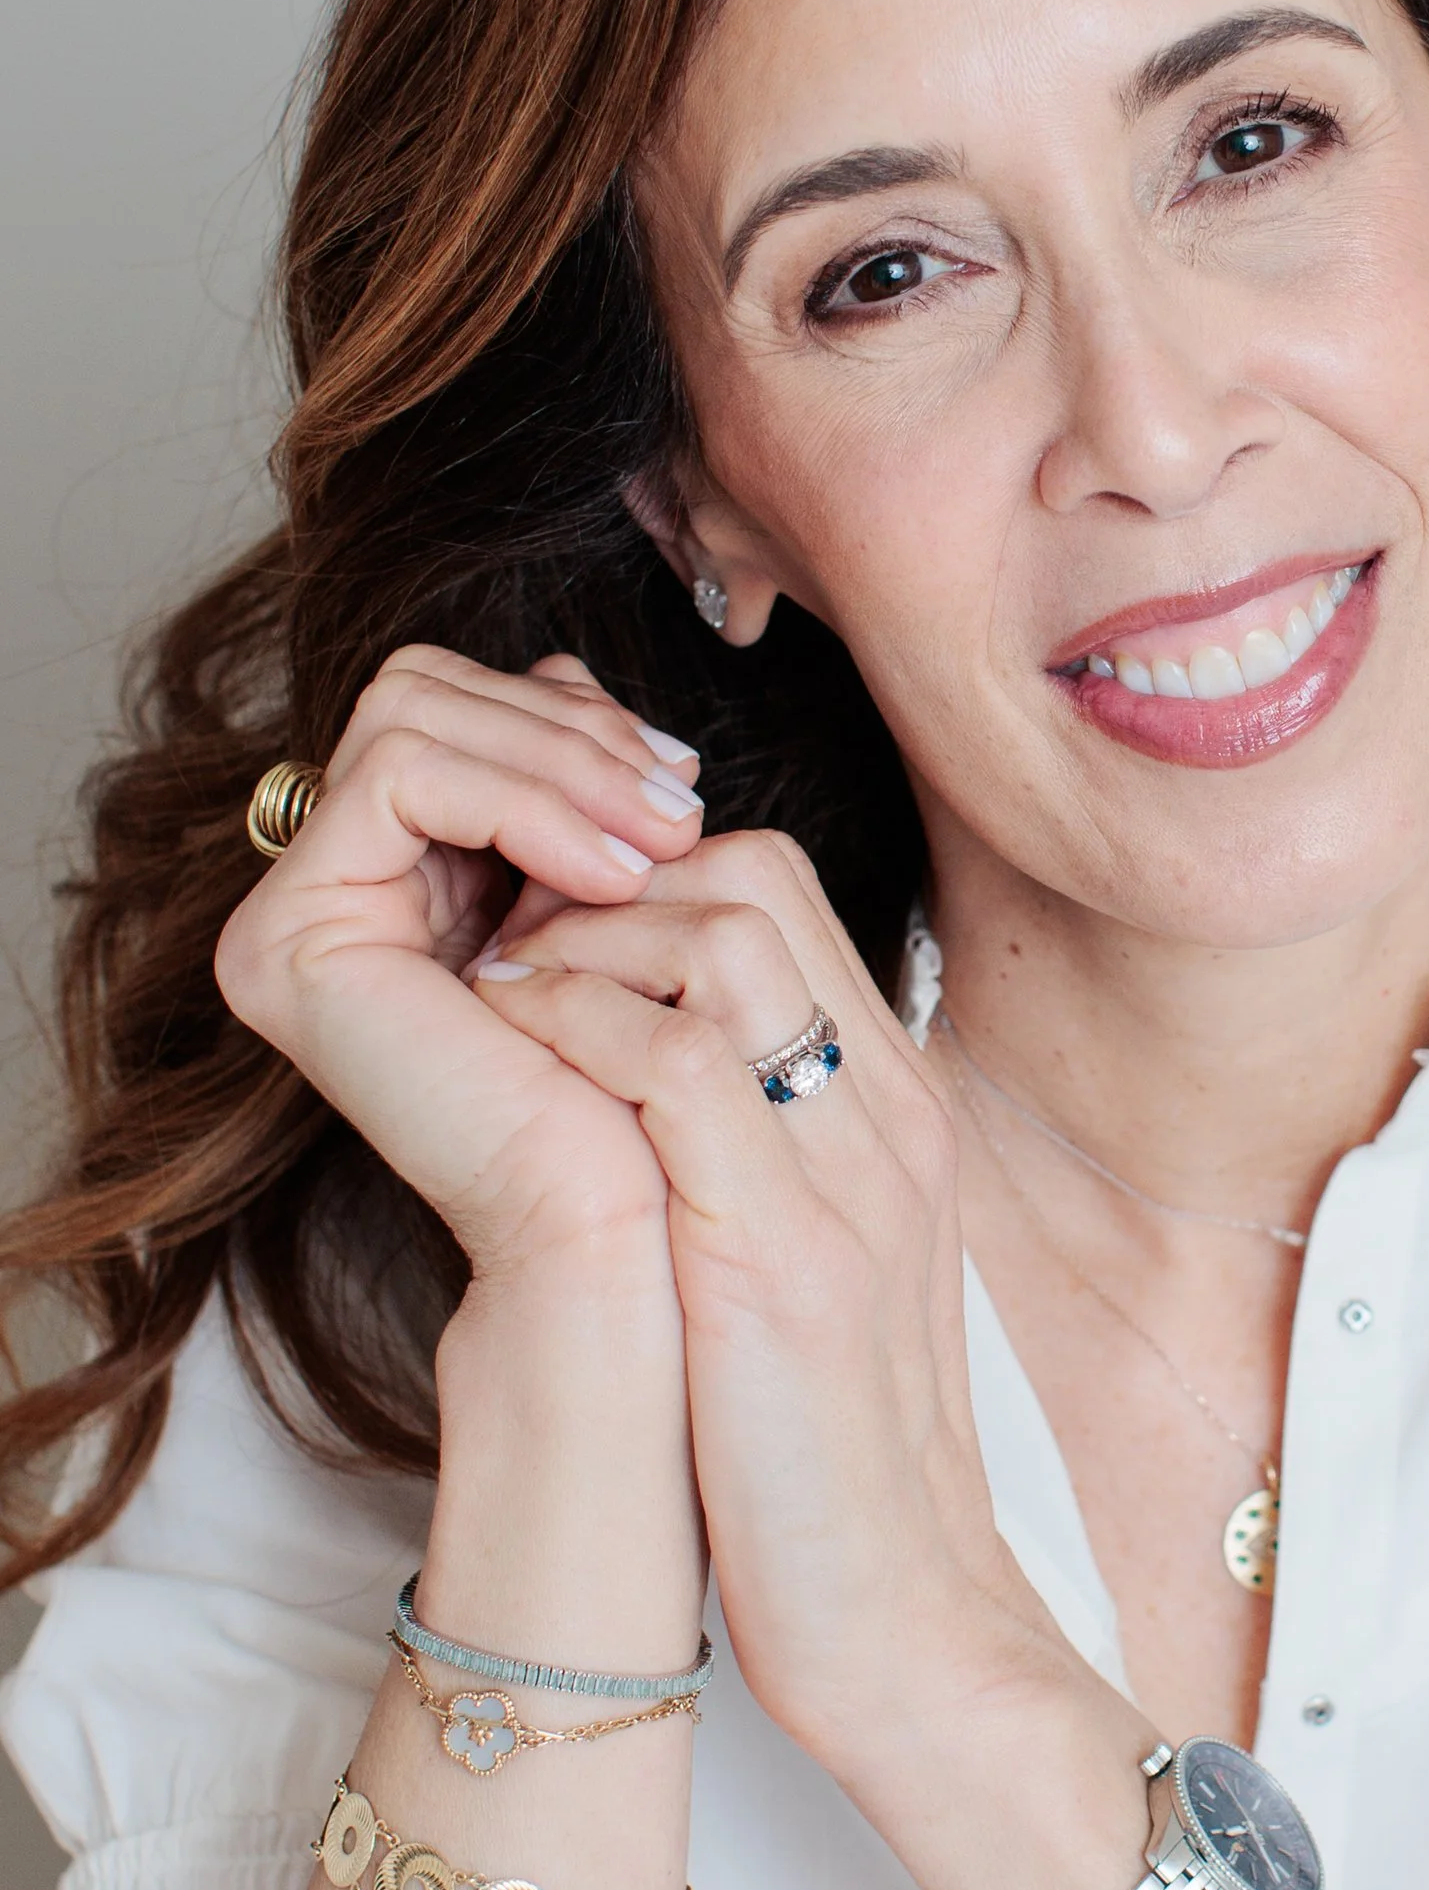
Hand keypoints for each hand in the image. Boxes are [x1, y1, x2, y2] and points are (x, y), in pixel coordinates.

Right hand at [213, 646, 709, 1281]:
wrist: (621, 1218)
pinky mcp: (285, 942)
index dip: (572, 716)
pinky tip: (609, 872)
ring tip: (661, 840)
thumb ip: (576, 783)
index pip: (461, 705)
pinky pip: (399, 777)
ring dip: (560, 760)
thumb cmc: (636, 1070)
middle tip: (680, 806)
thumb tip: (576, 670)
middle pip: (420, 690)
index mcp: (395, 870)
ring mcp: (291, 915)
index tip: (681, 778)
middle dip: (568, 728)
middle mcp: (325, 887)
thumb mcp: (610, 887)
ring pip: (409, 713)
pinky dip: (521, 798)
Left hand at [467, 835, 1100, 1795]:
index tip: (547, 940)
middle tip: (499, 944)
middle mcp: (889, 1114)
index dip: (643, 880)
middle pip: (752, 878)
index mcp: (900, 1108)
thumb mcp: (821, 1271)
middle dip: (602, 877)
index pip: (781, 894)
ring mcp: (848, 1176)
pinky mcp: (780, 1257)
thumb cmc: (836, 1463)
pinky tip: (503, 1059)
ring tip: (493, 993)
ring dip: (576, 939)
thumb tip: (639, 1078)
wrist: (910, 1624)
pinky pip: (670, 1066)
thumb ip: (761, 1157)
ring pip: (719, 938)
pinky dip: (571, 1030)